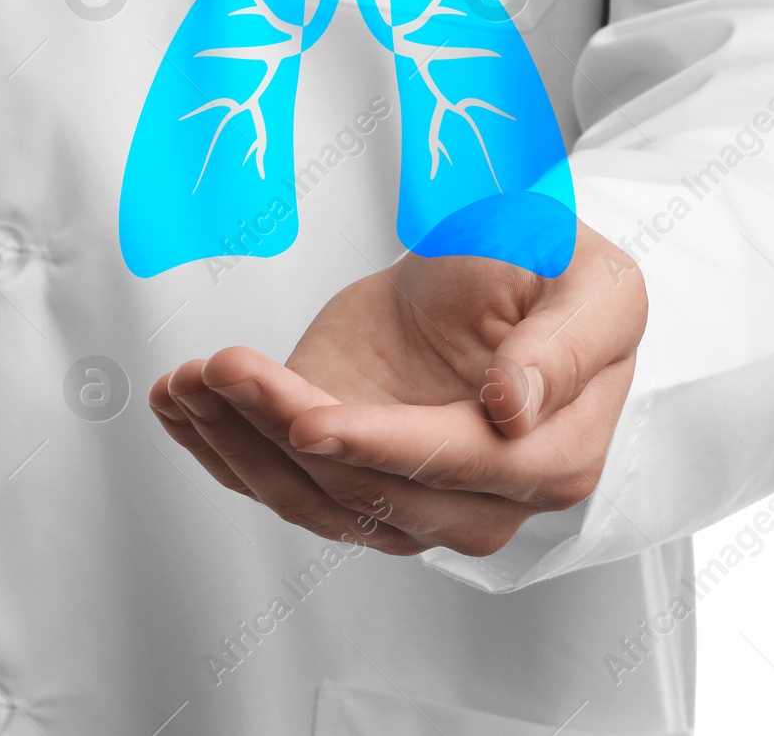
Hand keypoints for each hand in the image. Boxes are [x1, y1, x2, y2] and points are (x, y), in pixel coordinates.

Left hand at [148, 222, 645, 557]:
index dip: (378, 446)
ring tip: (189, 380)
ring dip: (236, 442)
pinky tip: (179, 403)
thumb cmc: (558, 278)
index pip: (455, 463)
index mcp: (551, 454)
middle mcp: (479, 497)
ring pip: (311, 496)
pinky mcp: (347, 474)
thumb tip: (512, 408)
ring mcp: (407, 496)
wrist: (499, 277)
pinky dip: (218, 446)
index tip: (310, 419)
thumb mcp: (594, 286)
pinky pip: (278, 481)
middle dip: (282, 433)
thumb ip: (563, 344)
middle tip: (224, 370)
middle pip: (367, 490)